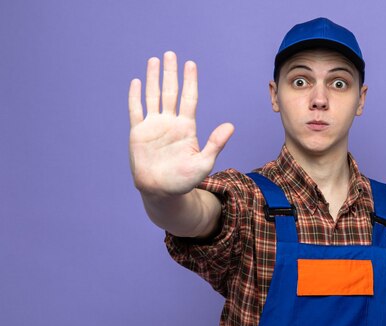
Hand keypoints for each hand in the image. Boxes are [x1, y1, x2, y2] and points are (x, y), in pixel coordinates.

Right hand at [128, 51, 233, 196]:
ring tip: (154, 60)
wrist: (162, 192)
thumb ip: (215, 143)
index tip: (191, 64)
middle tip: (171, 54)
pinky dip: (135, 96)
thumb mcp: (204, 163)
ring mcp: (154, 126)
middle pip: (170, 92)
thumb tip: (231, 126)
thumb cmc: (184, 180)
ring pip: (153, 96)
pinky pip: (136, 110)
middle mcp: (170, 122)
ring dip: (153, 78)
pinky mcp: (138, 133)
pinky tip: (137, 82)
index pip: (189, 98)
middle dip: (170, 73)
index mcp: (186, 127)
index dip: (190, 81)